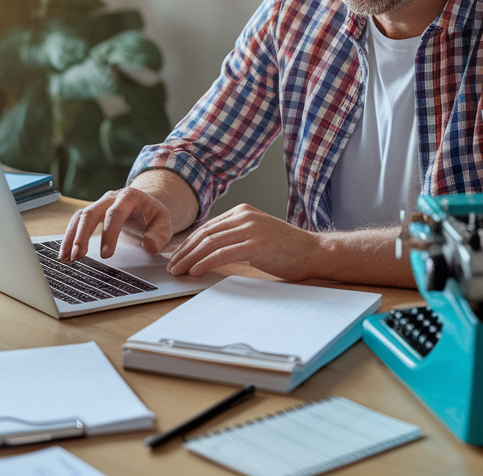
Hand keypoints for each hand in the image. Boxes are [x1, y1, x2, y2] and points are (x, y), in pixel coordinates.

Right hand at [59, 187, 173, 261]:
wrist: (146, 203)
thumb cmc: (154, 215)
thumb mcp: (164, 223)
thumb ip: (159, 234)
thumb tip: (148, 244)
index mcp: (130, 196)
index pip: (116, 213)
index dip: (109, 233)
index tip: (106, 255)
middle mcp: (110, 197)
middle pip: (91, 213)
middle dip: (82, 235)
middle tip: (78, 256)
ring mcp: (99, 204)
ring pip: (80, 217)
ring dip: (71, 238)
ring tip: (66, 258)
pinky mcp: (92, 212)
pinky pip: (76, 223)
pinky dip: (69, 238)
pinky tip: (65, 254)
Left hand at [167, 204, 320, 280]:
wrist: (312, 252)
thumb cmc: (285, 248)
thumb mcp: (256, 235)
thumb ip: (234, 236)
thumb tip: (206, 250)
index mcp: (242, 211)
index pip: (207, 227)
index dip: (188, 243)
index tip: (175, 256)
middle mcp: (244, 216)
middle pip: (205, 234)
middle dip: (184, 251)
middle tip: (171, 266)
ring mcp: (251, 229)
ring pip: (210, 243)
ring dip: (190, 258)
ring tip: (178, 271)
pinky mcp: (256, 245)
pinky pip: (223, 254)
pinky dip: (205, 262)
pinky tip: (195, 270)